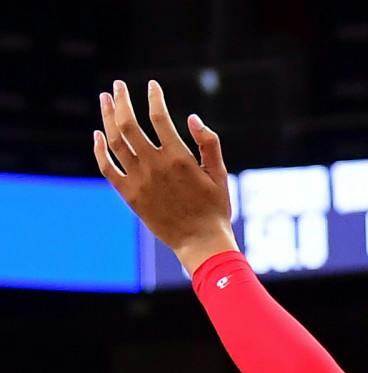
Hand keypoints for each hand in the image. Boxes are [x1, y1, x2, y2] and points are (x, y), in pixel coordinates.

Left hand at [94, 80, 236, 270]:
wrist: (200, 242)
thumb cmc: (214, 209)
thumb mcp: (220, 174)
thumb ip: (209, 143)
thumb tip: (191, 117)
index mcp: (178, 158)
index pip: (159, 117)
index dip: (154, 97)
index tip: (152, 86)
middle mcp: (154, 165)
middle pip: (128, 124)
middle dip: (121, 100)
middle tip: (117, 86)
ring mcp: (138, 180)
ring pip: (114, 140)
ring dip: (106, 117)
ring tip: (105, 100)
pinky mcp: (129, 194)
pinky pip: (106, 167)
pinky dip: (99, 149)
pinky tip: (98, 135)